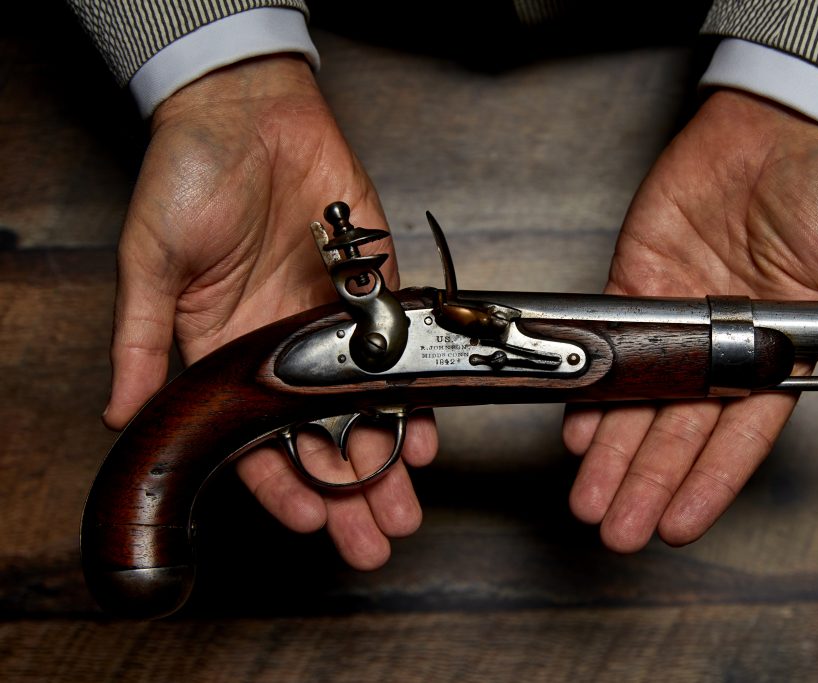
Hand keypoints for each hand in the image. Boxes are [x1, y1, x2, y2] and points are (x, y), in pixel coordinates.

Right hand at [103, 55, 436, 568]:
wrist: (248, 111)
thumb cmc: (188, 175)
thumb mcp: (150, 261)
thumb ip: (141, 338)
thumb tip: (122, 411)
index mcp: (225, 350)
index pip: (256, 437)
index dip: (281, 484)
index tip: (308, 519)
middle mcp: (283, 347)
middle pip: (320, 438)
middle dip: (347, 493)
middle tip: (371, 541)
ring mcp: (333, 324)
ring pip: (367, 409)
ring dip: (386, 461)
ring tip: (403, 508)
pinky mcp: (374, 289)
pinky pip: (400, 353)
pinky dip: (415, 395)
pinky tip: (425, 434)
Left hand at [563, 90, 817, 551]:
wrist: (774, 127)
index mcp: (774, 355)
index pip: (736, 439)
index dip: (707, 484)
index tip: (679, 525)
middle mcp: (718, 348)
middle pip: (676, 432)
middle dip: (647, 483)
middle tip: (619, 530)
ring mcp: (673, 320)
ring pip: (636, 400)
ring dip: (611, 451)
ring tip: (589, 497)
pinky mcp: (635, 285)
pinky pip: (610, 344)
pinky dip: (590, 384)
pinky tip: (577, 428)